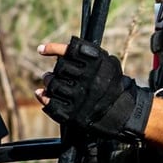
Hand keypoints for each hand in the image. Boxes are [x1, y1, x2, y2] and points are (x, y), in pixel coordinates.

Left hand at [36, 38, 151, 140]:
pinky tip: (42, 94)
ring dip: (49, 81)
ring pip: (53, 84)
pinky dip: (43, 97)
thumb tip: (58, 51)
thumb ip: (88, 53)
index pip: (71, 51)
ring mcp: (80, 97)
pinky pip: (50, 103)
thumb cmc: (112, 84)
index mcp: (98, 64)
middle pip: (60, 68)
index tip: (41, 49)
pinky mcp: (73, 114)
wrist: (121, 111)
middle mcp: (89, 79)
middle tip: (53, 73)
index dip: (53, 48)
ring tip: (50, 81)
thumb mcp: (107, 63)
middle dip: (55, 70)